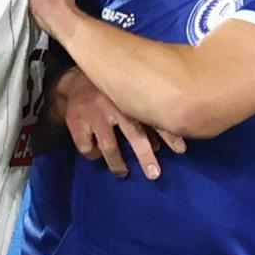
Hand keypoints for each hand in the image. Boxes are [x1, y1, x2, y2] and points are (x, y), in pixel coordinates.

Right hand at [58, 68, 184, 178]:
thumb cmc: (108, 90)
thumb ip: (145, 112)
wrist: (73, 79)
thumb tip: (162, 143)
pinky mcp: (76, 121)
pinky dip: (93, 155)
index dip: (169, 134)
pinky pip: (87, 147)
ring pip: (109, 146)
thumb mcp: (127, 94)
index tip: (181, 151)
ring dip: (118, 163)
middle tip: (154, 175)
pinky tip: (97, 155)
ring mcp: (94, 113)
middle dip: (145, 156)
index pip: (154, 117)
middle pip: (134, 134)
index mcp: (131, 95)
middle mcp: (114, 103)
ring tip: (123, 173)